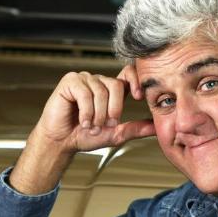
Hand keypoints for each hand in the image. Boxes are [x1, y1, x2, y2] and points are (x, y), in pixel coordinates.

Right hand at [34, 67, 154, 152]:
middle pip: (116, 85)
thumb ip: (135, 128)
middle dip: (114, 108)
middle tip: (108, 125)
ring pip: (100, 91)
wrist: (61, 142)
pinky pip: (84, 92)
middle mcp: (98, 81)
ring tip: (91, 126)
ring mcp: (83, 79)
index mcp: (110, 90)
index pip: (128, 73)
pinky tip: (82, 121)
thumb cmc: (84, 137)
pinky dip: (86, 111)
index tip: (139, 97)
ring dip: (98, 114)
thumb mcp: (115, 134)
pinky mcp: (69, 82)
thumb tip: (156, 127)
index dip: (136, 80)